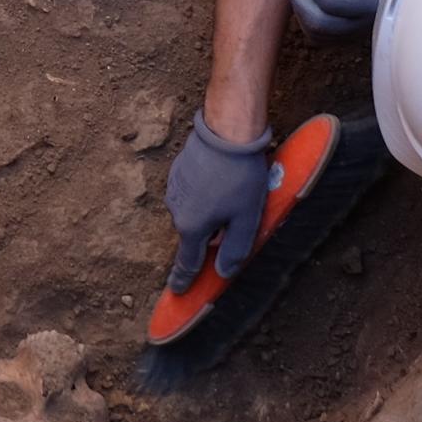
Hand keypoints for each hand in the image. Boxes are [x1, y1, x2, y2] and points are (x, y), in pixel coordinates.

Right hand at [164, 111, 272, 291]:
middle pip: (196, 234)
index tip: (177, 292)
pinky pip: (192, 192)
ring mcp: (175, 189)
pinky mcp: (178, 171)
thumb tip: (223, 272)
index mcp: (192, 227)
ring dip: (210, 210)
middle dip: (212, 234)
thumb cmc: (240, 176)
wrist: (227, 130)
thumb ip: (235, 250)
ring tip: (234, 192)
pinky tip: (223, 179)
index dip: (184, 280)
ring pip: (194, 211)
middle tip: (237, 216)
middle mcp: (177, 211)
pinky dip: (205, 192)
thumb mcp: (246, 218)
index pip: (188, 263)